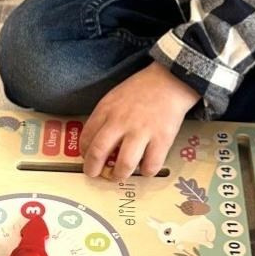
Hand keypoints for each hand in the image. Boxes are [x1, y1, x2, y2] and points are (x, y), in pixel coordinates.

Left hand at [79, 62, 200, 179]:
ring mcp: (142, 131)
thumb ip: (103, 118)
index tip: (87, 159)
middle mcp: (121, 122)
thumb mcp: (114, 98)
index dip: (84, 153)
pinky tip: (145, 167)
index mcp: (106, 110)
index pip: (86, 137)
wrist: (170, 80)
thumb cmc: (141, 90)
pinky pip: (150, 165)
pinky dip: (146, 172)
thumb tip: (94, 143)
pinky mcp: (162, 138)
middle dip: (93, 169)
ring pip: (124, 164)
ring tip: (119, 175)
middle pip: (98, 153)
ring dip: (119, 175)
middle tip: (95, 174)